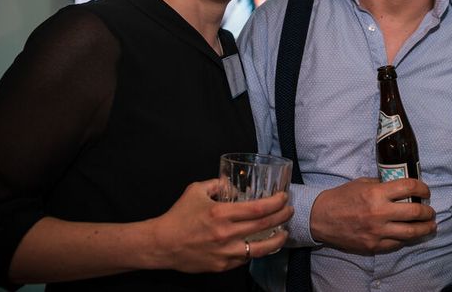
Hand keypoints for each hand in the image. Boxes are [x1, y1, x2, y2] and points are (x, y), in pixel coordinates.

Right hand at [149, 179, 292, 272]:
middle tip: (289, 211)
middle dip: (282, 217)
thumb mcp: (196, 190)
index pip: (258, 209)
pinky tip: (260, 244)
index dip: (276, 203)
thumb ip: (217, 184)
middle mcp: (226, 234)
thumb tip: (233, 184)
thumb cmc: (178, 216)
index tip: (283, 197)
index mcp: (221, 214)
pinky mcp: (221, 266)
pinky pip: (245, 259)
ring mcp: (225, 253)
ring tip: (284, 233)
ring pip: (260, 249)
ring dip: (277, 240)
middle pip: (264, 227)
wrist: (161, 245)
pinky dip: (255, 251)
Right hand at [310, 177, 435, 253]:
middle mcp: (379, 213)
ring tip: (430, 225)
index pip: (409, 187)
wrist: (322, 218)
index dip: (422, 188)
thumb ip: (382, 184)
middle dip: (428, 211)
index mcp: (376, 193)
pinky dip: (407, 238)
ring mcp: (377, 232)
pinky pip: (397, 243)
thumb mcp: (362, 183)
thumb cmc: (342, 197)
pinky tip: (411, 234)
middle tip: (431, 211)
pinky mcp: (374, 245)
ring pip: (411, 232)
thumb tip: (401, 187)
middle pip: (415, 212)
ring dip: (425, 228)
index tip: (426, 191)